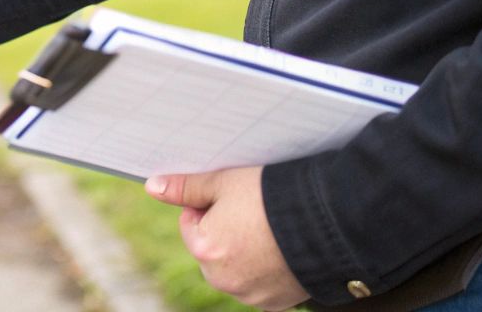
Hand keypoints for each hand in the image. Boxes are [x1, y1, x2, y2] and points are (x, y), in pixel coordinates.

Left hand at [145, 166, 308, 310]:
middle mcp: (222, 279)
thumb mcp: (225, 181)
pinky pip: (259, 284)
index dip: (211, 205)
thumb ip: (185, 187)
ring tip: (272, 230)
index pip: (191, 222)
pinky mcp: (274, 304)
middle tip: (255, 213)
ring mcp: (250, 295)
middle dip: (225, 231)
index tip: (236, 198)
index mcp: (204, 249)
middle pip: (211, 248)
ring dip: (245, 252)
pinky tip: (282, 250)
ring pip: (234, 268)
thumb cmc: (274, 197)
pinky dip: (265, 269)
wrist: (330, 223)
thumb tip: (152, 187)